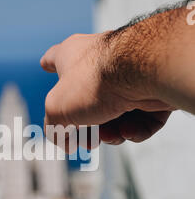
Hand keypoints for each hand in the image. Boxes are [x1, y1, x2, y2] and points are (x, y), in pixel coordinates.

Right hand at [40, 33, 173, 144]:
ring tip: (110, 135)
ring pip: (117, 114)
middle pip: (90, 100)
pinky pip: (142, 118)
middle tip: (87, 141)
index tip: (45, 64)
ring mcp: (130, 76)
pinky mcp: (153, 91)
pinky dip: (135, 129)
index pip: (55, 58)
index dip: (49, 63)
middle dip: (88, 127)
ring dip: (112, 132)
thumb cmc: (95, 81)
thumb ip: (54, 127)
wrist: (143, 73)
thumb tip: (64, 142)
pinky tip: (128, 130)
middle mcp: (101, 62)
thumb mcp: (57, 109)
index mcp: (72, 56)